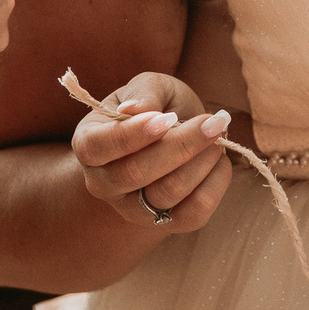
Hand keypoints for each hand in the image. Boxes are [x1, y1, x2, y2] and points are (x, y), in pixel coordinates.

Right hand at [71, 71, 235, 231]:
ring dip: (201, 160)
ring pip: (168, 192)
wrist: (174, 135)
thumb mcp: (150, 86)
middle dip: (181, 145)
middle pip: (136, 172)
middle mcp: (103, 183)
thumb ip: (144, 92)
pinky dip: (215, 183)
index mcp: (89, 144)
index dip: (132, 134)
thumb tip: (135, 109)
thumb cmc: (157, 106)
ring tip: (217, 133)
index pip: (99, 147)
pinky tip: (219, 158)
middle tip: (213, 122)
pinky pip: (194, 213)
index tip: (166, 118)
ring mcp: (133, 209)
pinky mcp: (166, 224)